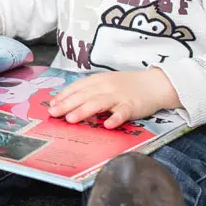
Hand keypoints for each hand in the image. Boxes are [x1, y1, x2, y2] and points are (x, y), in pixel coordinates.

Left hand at [47, 68, 180, 128]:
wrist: (154, 83)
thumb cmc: (127, 86)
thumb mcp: (106, 83)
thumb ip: (90, 91)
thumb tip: (68, 102)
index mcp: (98, 80)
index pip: (77, 87)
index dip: (63, 96)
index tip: (51, 105)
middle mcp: (106, 86)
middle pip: (84, 95)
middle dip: (67, 104)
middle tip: (54, 113)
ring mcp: (119, 96)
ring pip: (98, 103)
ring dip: (83, 110)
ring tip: (71, 119)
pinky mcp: (132, 106)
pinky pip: (122, 112)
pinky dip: (115, 118)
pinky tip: (107, 125)